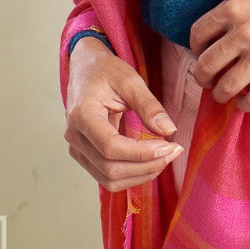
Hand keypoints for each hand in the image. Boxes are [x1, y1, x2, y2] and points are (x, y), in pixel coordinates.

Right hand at [64, 35, 183, 190]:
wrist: (86, 69)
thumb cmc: (106, 71)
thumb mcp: (130, 81)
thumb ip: (149, 106)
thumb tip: (169, 131)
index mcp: (82, 115)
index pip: (111, 147)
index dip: (142, 153)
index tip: (169, 147)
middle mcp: (74, 136)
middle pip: (110, 168)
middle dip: (146, 166)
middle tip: (174, 152)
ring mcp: (76, 148)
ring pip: (109, 179)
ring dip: (141, 174)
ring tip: (165, 158)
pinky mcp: (84, 155)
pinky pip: (106, 176)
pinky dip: (131, 175)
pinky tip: (151, 162)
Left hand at [189, 0, 249, 112]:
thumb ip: (237, 14)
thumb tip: (218, 37)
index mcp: (235, 8)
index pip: (198, 35)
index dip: (196, 49)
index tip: (202, 55)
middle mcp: (244, 32)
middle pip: (206, 66)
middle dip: (202, 78)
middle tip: (207, 81)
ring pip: (225, 87)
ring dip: (220, 94)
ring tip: (225, 94)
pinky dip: (244, 105)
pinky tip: (246, 101)